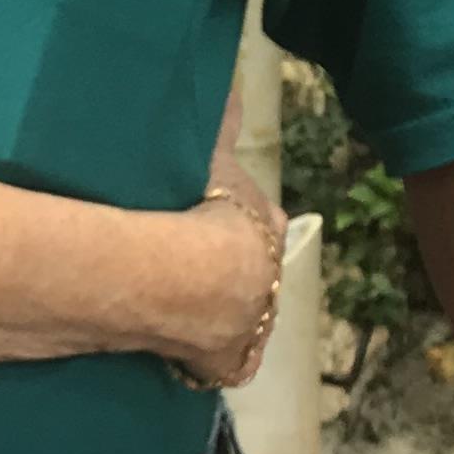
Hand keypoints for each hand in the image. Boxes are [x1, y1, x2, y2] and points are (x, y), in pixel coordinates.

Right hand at [178, 75, 285, 389]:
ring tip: (185, 310)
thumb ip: (220, 124)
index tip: (216, 224)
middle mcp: (268, 280)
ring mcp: (251, 325)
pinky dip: (211, 363)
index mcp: (266, 229)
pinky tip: (188, 359)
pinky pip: (227, 367)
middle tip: (196, 269)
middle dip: (234, 273)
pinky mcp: (229, 363)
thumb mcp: (210, 159)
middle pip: (255, 275)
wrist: (188, 278)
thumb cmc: (202, 214)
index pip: (261, 223)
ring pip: (243, 321)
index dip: (239, 223)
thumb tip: (231, 87)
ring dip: (223, 317)